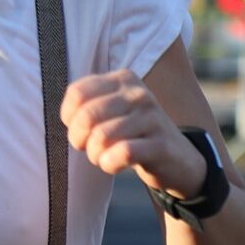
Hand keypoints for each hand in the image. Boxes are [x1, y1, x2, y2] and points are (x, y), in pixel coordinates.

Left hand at [59, 69, 205, 198]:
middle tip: (87, 147)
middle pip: (86, 115)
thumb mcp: (112, 110)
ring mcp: (152, 117)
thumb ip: (87, 104)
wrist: (177, 158)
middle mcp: (138, 93)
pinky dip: (109, 163)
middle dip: (78, 138)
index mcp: (123, 79)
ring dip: (94, 154)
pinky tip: (113, 165)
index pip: (77, 93)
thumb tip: (67, 117)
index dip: (69, 117)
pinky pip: (123, 153)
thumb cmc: (133, 133)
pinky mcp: (160, 144)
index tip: (77, 129)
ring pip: (102, 136)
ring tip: (102, 157)